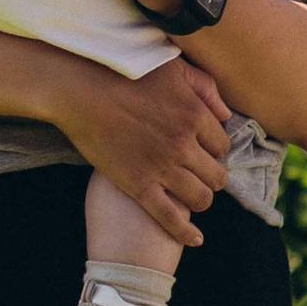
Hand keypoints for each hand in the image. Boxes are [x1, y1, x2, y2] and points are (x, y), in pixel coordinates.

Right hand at [51, 57, 231, 246]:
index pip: (222, 145)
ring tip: (194, 196)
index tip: (204, 151)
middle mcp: (184, 144)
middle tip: (200, 175)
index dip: (215, 150)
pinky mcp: (139, 186)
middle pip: (217, 175)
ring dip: (201, 199)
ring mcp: (162, 168)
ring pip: (201, 198)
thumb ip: (205, 87)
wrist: (81, 90)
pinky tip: (194, 239)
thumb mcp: (173, 67)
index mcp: (195, 115)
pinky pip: (170, 217)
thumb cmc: (124, 72)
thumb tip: (225, 114)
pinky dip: (185, 232)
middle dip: (212, 176)